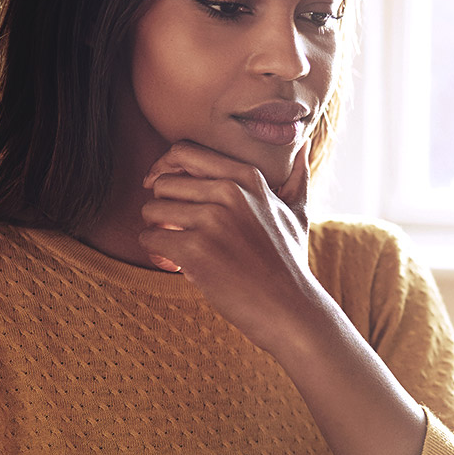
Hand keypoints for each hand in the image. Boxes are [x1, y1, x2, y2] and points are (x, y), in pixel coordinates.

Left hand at [139, 140, 322, 353]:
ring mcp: (213, 220)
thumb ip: (298, 177)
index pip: (184, 152)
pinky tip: (175, 264)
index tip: (161, 187)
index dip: (165, 168)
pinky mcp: (196, 250)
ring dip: (156, 230)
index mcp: (249, 177)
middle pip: (163, 182)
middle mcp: (230, 192)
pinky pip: (150, 238)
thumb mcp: (298, 213)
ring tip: (176, 247)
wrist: (291, 310)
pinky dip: (156, 253)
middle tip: (175, 228)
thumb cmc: (290, 264)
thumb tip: (303, 144)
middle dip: (161, 206)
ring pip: (151, 209)